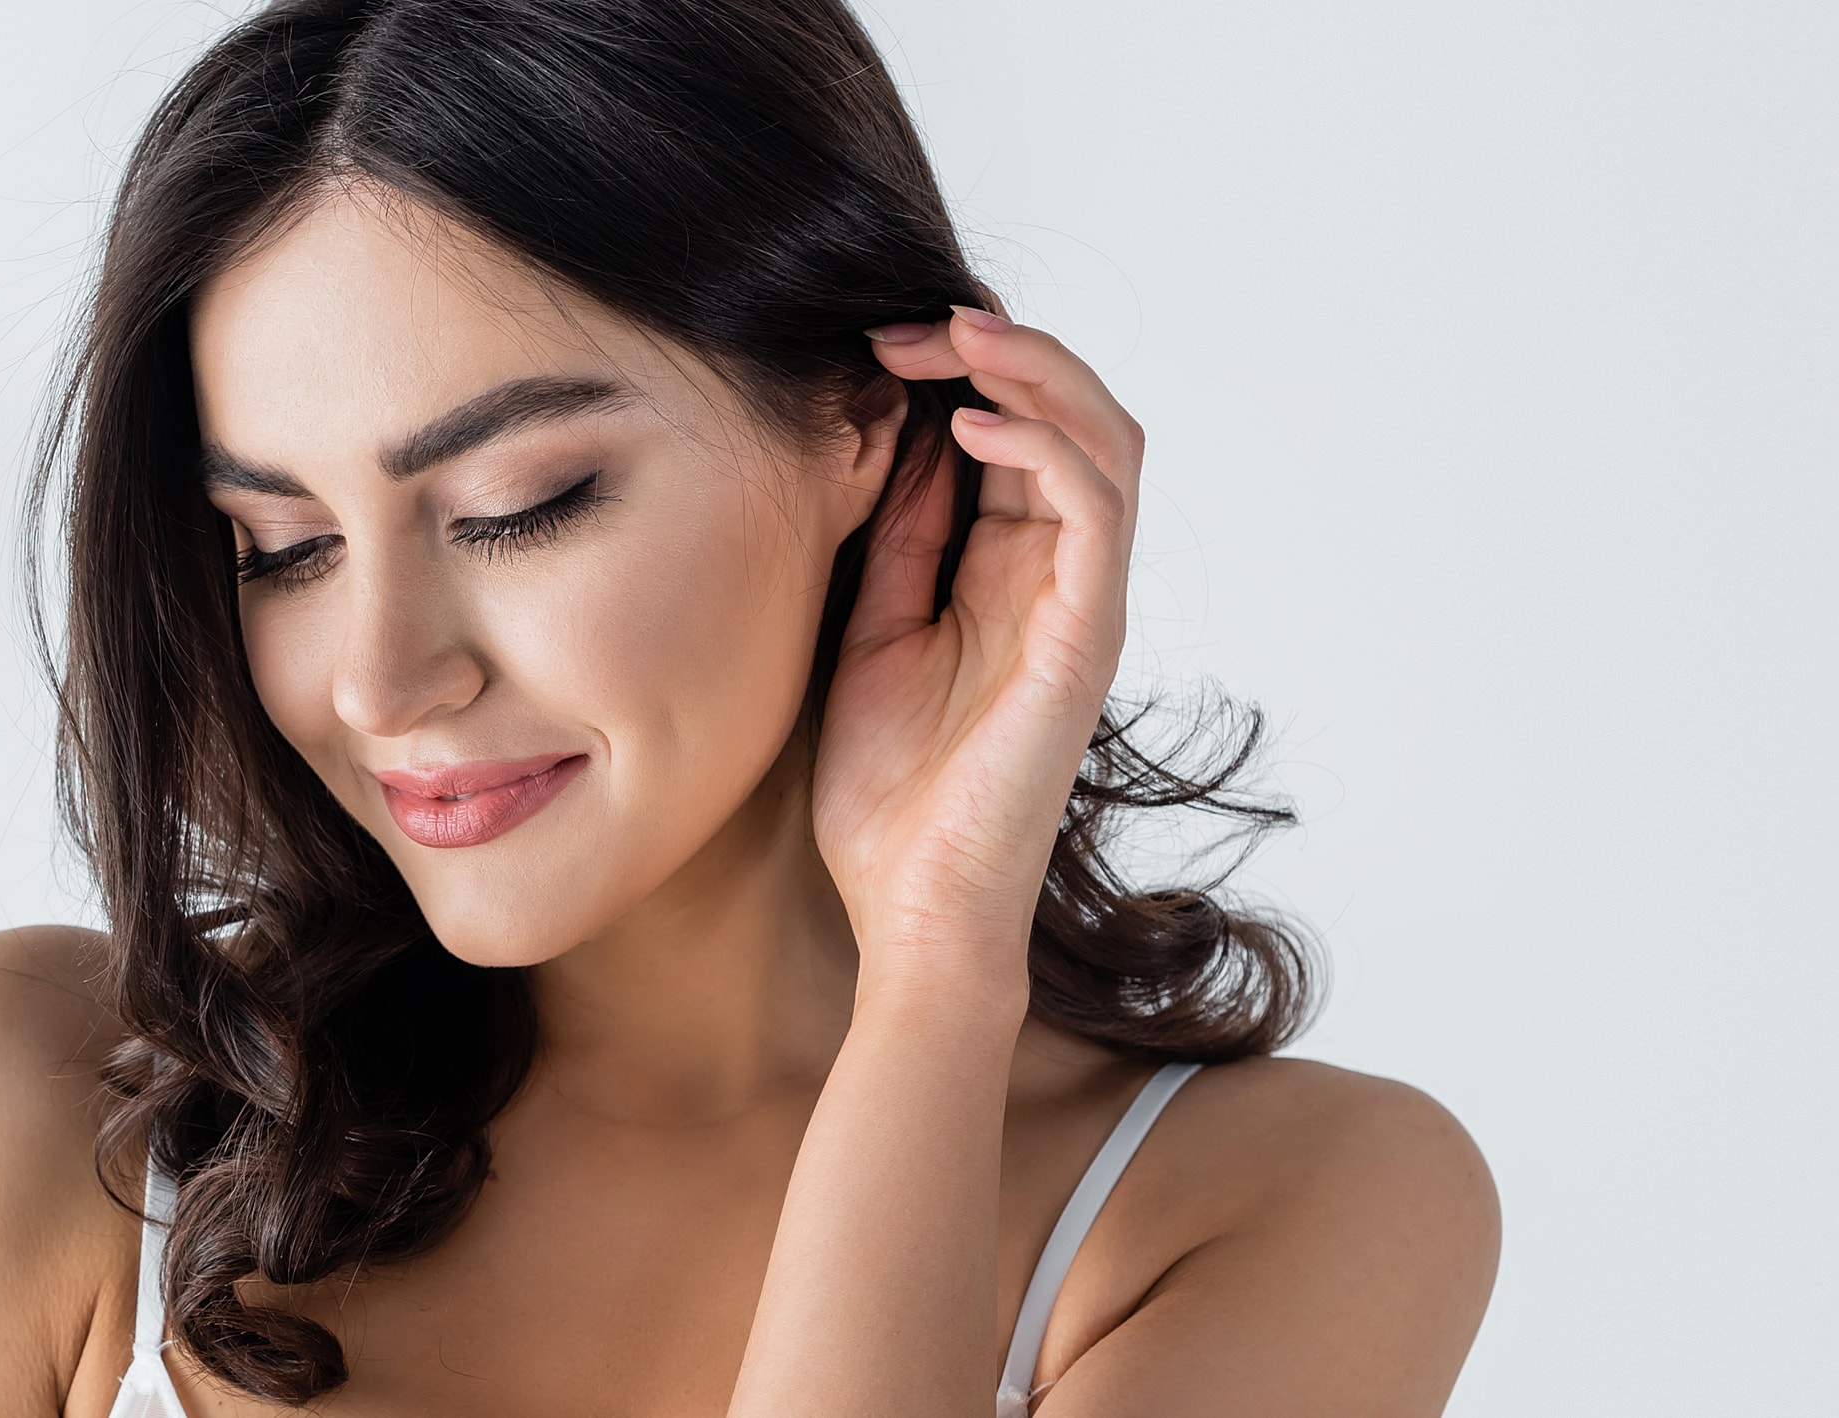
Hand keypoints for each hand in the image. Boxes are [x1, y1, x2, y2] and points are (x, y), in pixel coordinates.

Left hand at [811, 308, 1143, 997]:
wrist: (908, 903)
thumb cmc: (890, 791)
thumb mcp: (872, 629)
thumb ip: (898, 538)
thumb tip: (892, 434)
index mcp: (1008, 572)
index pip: (1017, 433)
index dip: (960, 369)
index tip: (874, 339)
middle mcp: (1060, 575)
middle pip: (1074, 416)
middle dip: (997, 349)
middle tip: (907, 321)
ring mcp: (1082, 601)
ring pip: (1104, 440)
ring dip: (1032, 371)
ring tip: (951, 338)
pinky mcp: (1087, 633)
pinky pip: (1093, 508)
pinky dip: (1042, 446)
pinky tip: (969, 425)